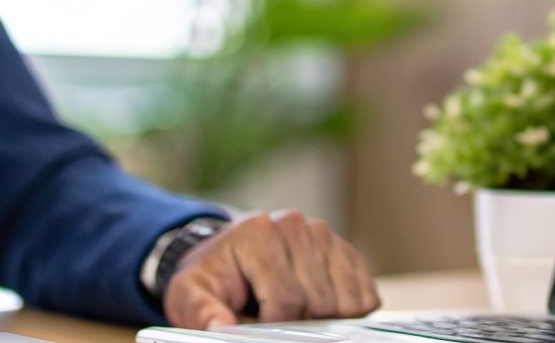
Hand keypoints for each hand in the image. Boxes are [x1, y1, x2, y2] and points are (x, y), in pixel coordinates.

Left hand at [162, 211, 378, 327]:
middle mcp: (295, 225)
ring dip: (325, 318)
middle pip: (319, 301)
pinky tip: (321, 308)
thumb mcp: (189, 295)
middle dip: (300, 323)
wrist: (223, 255)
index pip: (286, 298)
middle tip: (274, 318)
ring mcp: (323, 234)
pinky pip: (365, 293)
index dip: (274, 326)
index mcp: (258, 233)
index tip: (258, 325)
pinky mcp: (343, 248)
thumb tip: (222, 329)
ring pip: (346, 301)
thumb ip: (201, 313)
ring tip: (295, 312)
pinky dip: (350, 311)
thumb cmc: (209, 278)